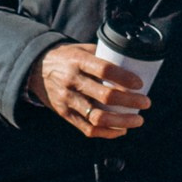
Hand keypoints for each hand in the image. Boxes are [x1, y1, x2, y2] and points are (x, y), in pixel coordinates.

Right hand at [24, 42, 149, 138]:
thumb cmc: (66, 58)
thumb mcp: (81, 49)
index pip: (104, 70)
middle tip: (146, 102)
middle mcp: (72, 81)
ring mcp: (67, 100)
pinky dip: (107, 132)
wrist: (35, 69)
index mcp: (78, 61)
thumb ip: (102, 56)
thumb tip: (131, 61)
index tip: (140, 84)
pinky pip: (88, 129)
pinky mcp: (65, 114)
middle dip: (129, 102)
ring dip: (122, 121)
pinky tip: (121, 130)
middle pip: (105, 96)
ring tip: (137, 120)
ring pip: (98, 117)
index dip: (124, 78)